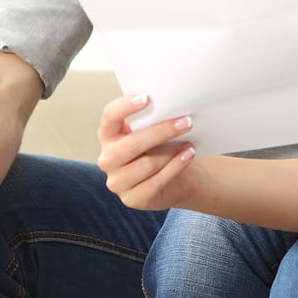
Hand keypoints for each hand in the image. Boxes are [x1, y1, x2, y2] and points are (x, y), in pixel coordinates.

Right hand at [95, 92, 196, 209]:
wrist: (170, 177)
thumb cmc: (159, 147)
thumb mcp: (150, 131)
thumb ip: (151, 118)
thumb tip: (168, 102)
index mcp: (108, 135)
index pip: (109, 117)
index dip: (125, 107)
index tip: (147, 98)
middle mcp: (107, 159)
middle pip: (131, 144)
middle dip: (161, 132)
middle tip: (186, 122)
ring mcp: (117, 182)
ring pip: (146, 164)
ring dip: (172, 152)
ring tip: (190, 142)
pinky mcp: (132, 199)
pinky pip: (156, 182)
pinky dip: (175, 167)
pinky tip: (188, 155)